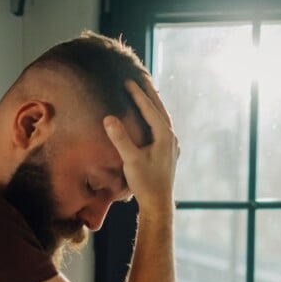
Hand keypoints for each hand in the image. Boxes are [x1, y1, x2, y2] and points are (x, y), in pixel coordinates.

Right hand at [104, 78, 178, 216]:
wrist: (158, 203)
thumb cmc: (145, 182)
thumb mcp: (130, 160)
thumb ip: (120, 138)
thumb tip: (109, 118)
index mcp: (164, 136)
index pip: (150, 109)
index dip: (138, 94)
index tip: (127, 81)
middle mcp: (171, 138)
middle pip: (160, 110)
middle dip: (150, 94)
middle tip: (140, 78)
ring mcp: (172, 146)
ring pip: (163, 119)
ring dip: (154, 105)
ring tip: (145, 92)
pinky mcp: (169, 153)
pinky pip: (162, 128)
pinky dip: (155, 118)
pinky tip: (149, 119)